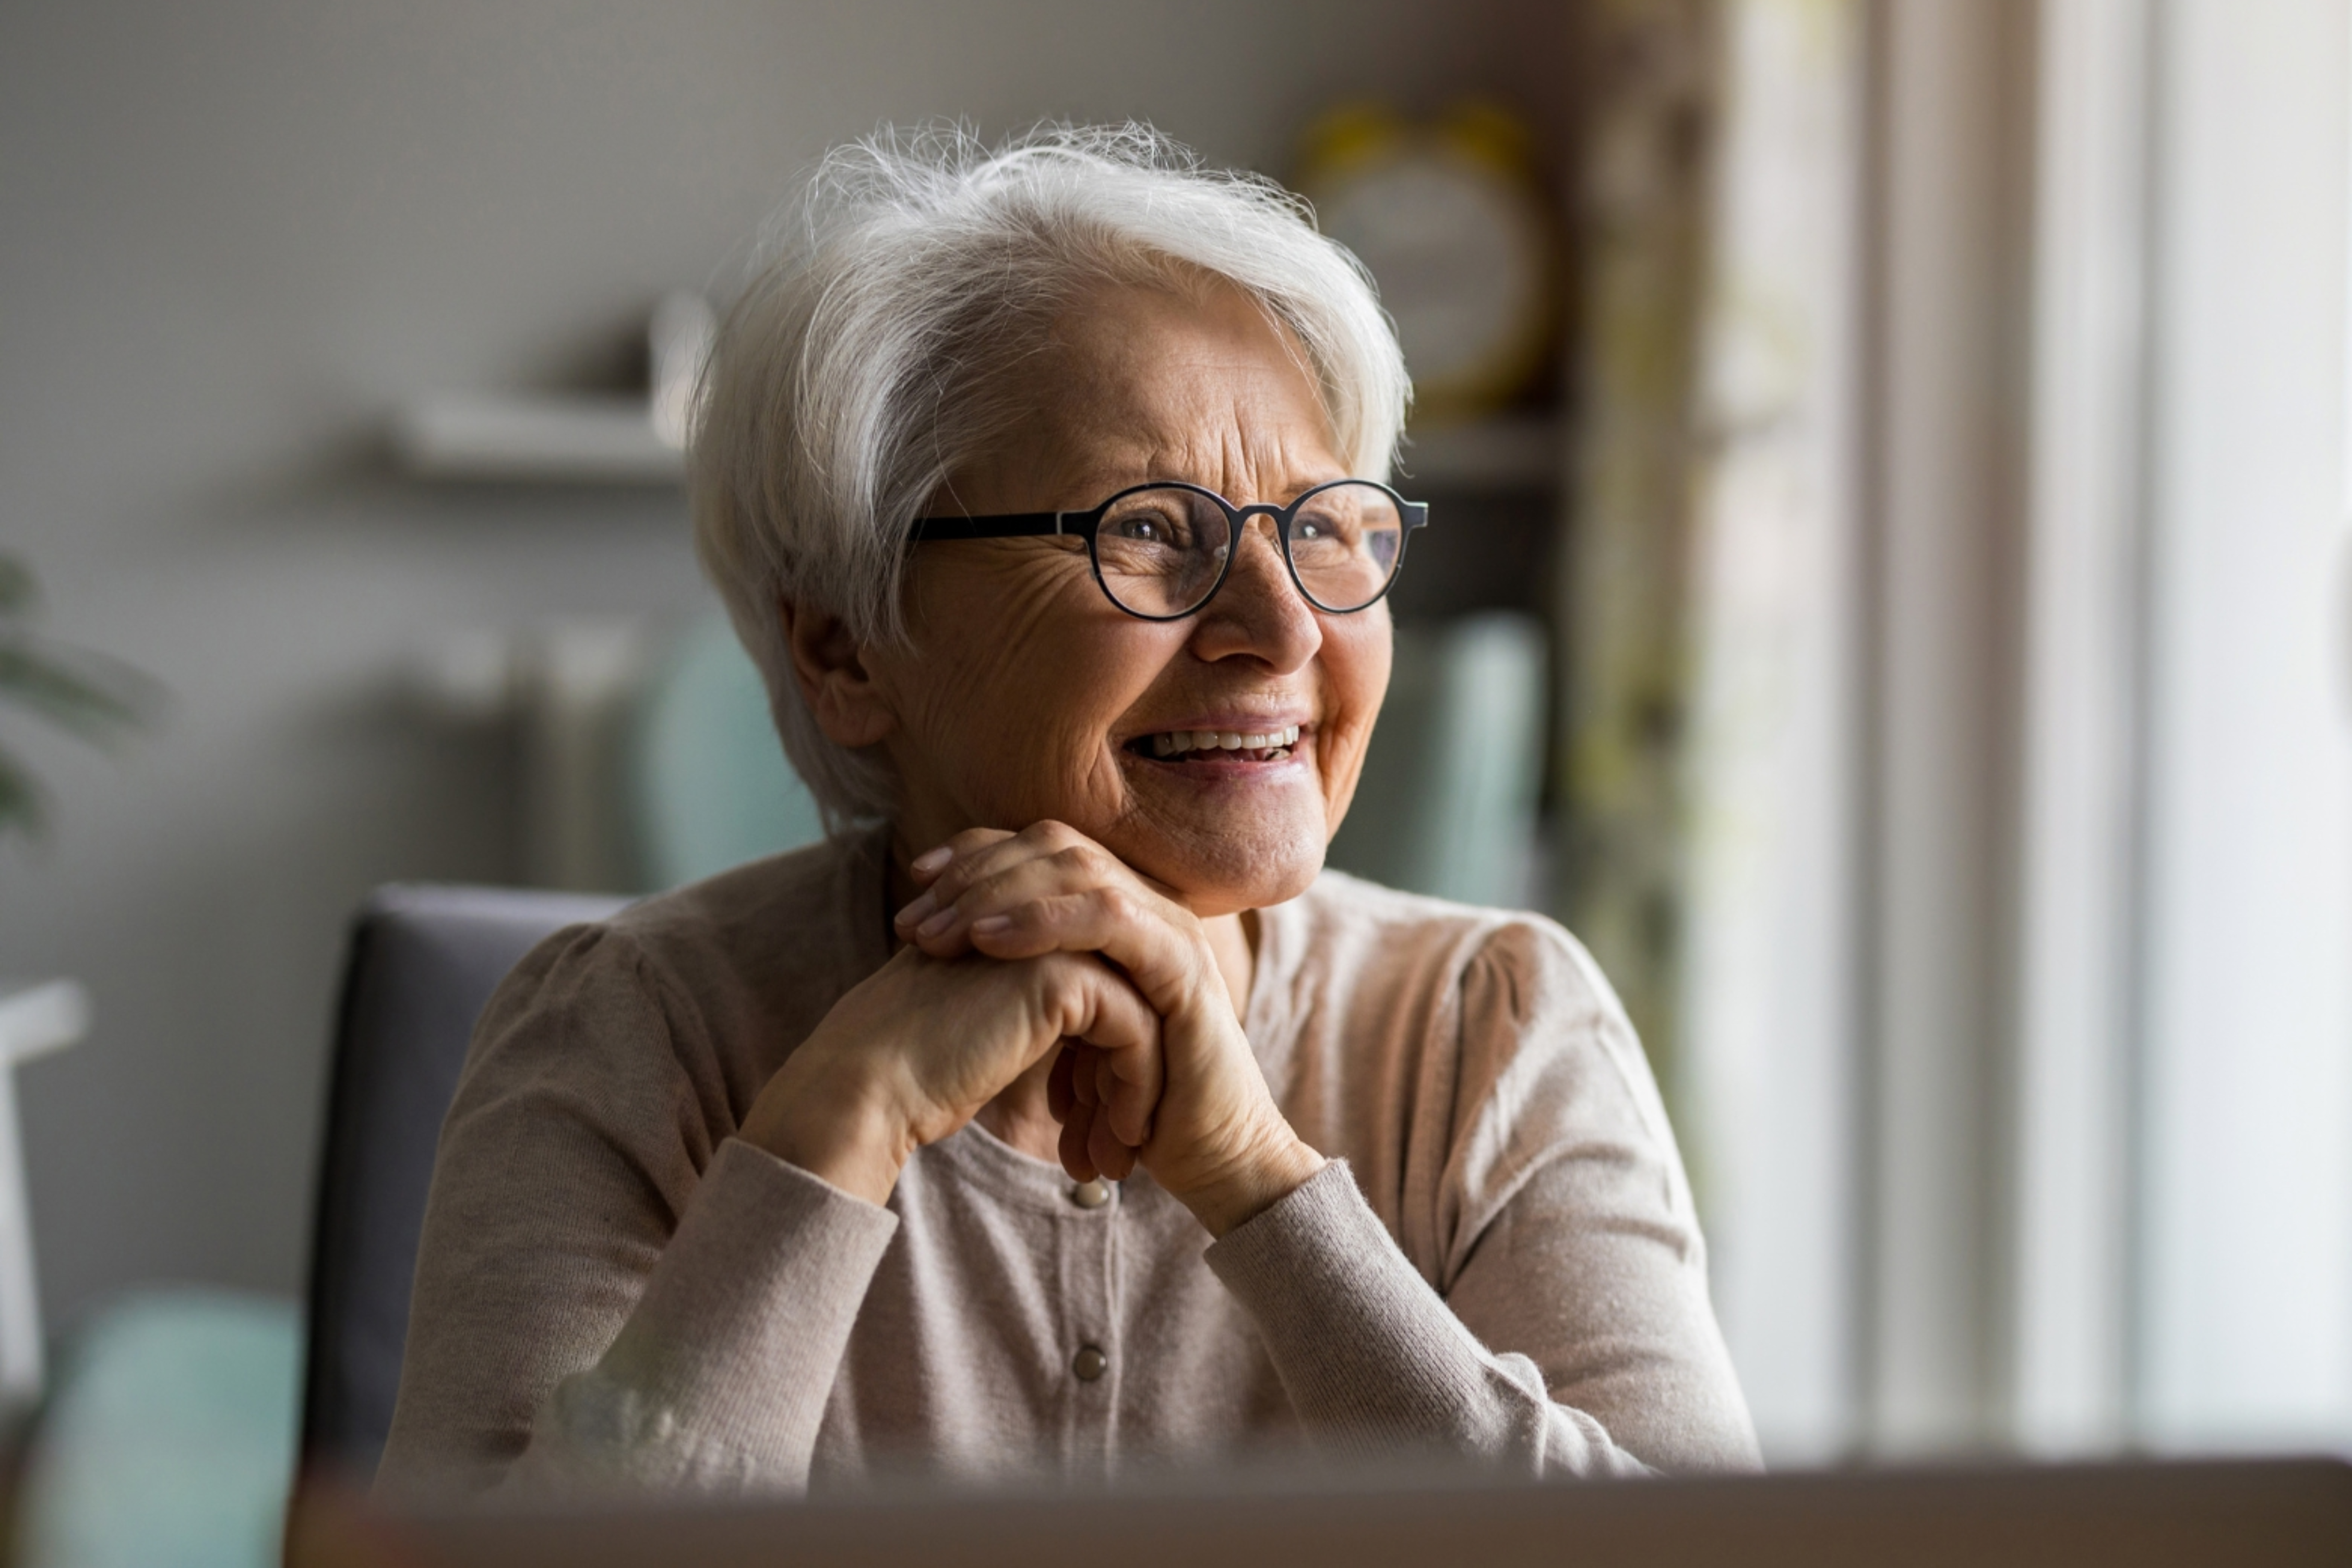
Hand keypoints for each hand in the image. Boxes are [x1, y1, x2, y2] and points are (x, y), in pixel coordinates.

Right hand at [739, 943, 1160, 1204]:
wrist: (868, 1087)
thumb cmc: (915, 1075)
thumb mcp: (990, 1032)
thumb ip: (1035, 1019)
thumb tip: (1089, 1063)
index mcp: (1023, 923)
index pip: (1104, 985)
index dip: (1110, 1058)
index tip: (1106, 1122)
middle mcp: (1042, 918)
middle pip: (1129, 993)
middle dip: (1134, 1072)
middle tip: (1125, 1142)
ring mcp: (1053, 938)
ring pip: (1142, 1009)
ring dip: (1141, 1085)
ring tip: (1124, 1151)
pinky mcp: (1063, 974)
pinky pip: (1134, 1028)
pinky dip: (1138, 1086)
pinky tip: (1124, 1136)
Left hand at [894, 822, 1325, 1235]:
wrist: (1212, 1164)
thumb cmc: (1135, 1112)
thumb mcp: (1066, 1042)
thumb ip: (1029, 998)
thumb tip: (952, 978)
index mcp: (1120, 916)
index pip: (1041, 851)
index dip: (976, 857)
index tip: (914, 888)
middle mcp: (1148, 908)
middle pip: (1054, 845)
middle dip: (975, 875)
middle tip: (912, 924)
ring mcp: (1170, 930)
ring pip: (1079, 869)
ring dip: (998, 894)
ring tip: (940, 934)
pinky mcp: (1183, 965)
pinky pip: (1108, 917)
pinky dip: (1044, 921)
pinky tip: (989, 942)